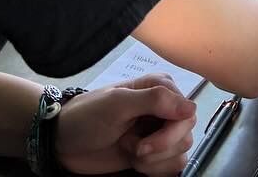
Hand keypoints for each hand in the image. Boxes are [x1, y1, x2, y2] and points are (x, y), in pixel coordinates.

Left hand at [53, 74, 195, 175]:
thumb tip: (192, 108)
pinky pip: (173, 166)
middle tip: (133, 148)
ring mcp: (161, 132)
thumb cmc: (88, 117)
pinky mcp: (155, 154)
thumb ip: (155, 101)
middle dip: (159, 149)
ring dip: (153, 160)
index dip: (171, 134)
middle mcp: (165, 109)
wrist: (65, 142)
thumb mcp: (118, 104)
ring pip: (181, 153)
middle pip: (186, 136)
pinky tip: (134, 160)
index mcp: (161, 88)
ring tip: (129, 150)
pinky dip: (154, 170)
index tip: (144, 144)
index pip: (187, 113)